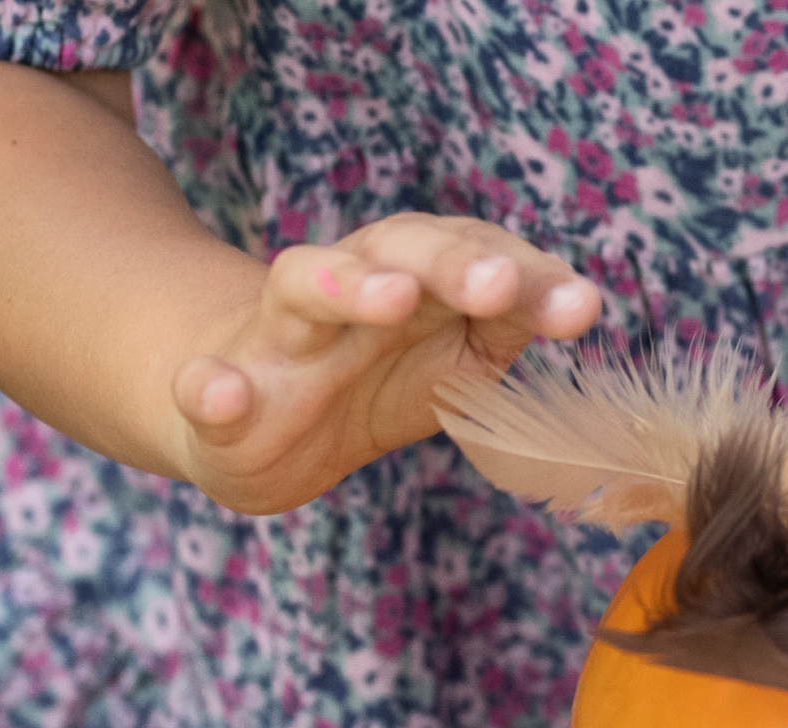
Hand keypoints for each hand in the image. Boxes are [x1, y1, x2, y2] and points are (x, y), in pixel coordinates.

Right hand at [171, 213, 601, 514]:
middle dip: (450, 263)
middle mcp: (347, 294)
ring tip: (390, 297)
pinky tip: (218, 392)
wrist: (250, 418)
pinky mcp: (219, 395)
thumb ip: (508, 327)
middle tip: (498, 284)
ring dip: (345, 284)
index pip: (473, 255)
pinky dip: (207, 386)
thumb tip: (582, 301)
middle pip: (396, 250)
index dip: (528, 276)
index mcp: (413, 282)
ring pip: (301, 287)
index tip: (582, 307)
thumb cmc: (372, 377)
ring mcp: (278, 339)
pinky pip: (205, 385)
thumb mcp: (454, 356)